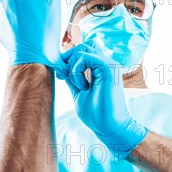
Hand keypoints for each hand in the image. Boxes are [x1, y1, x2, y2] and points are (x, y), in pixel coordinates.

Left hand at [56, 43, 147, 159]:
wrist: (110, 126)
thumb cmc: (96, 113)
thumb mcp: (78, 92)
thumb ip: (72, 78)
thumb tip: (61, 66)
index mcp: (101, 68)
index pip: (83, 51)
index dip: (68, 59)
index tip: (62, 76)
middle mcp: (106, 63)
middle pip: (82, 45)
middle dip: (68, 59)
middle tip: (65, 77)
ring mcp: (109, 63)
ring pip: (82, 48)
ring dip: (73, 66)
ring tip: (78, 85)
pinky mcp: (108, 67)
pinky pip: (84, 56)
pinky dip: (76, 70)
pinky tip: (82, 86)